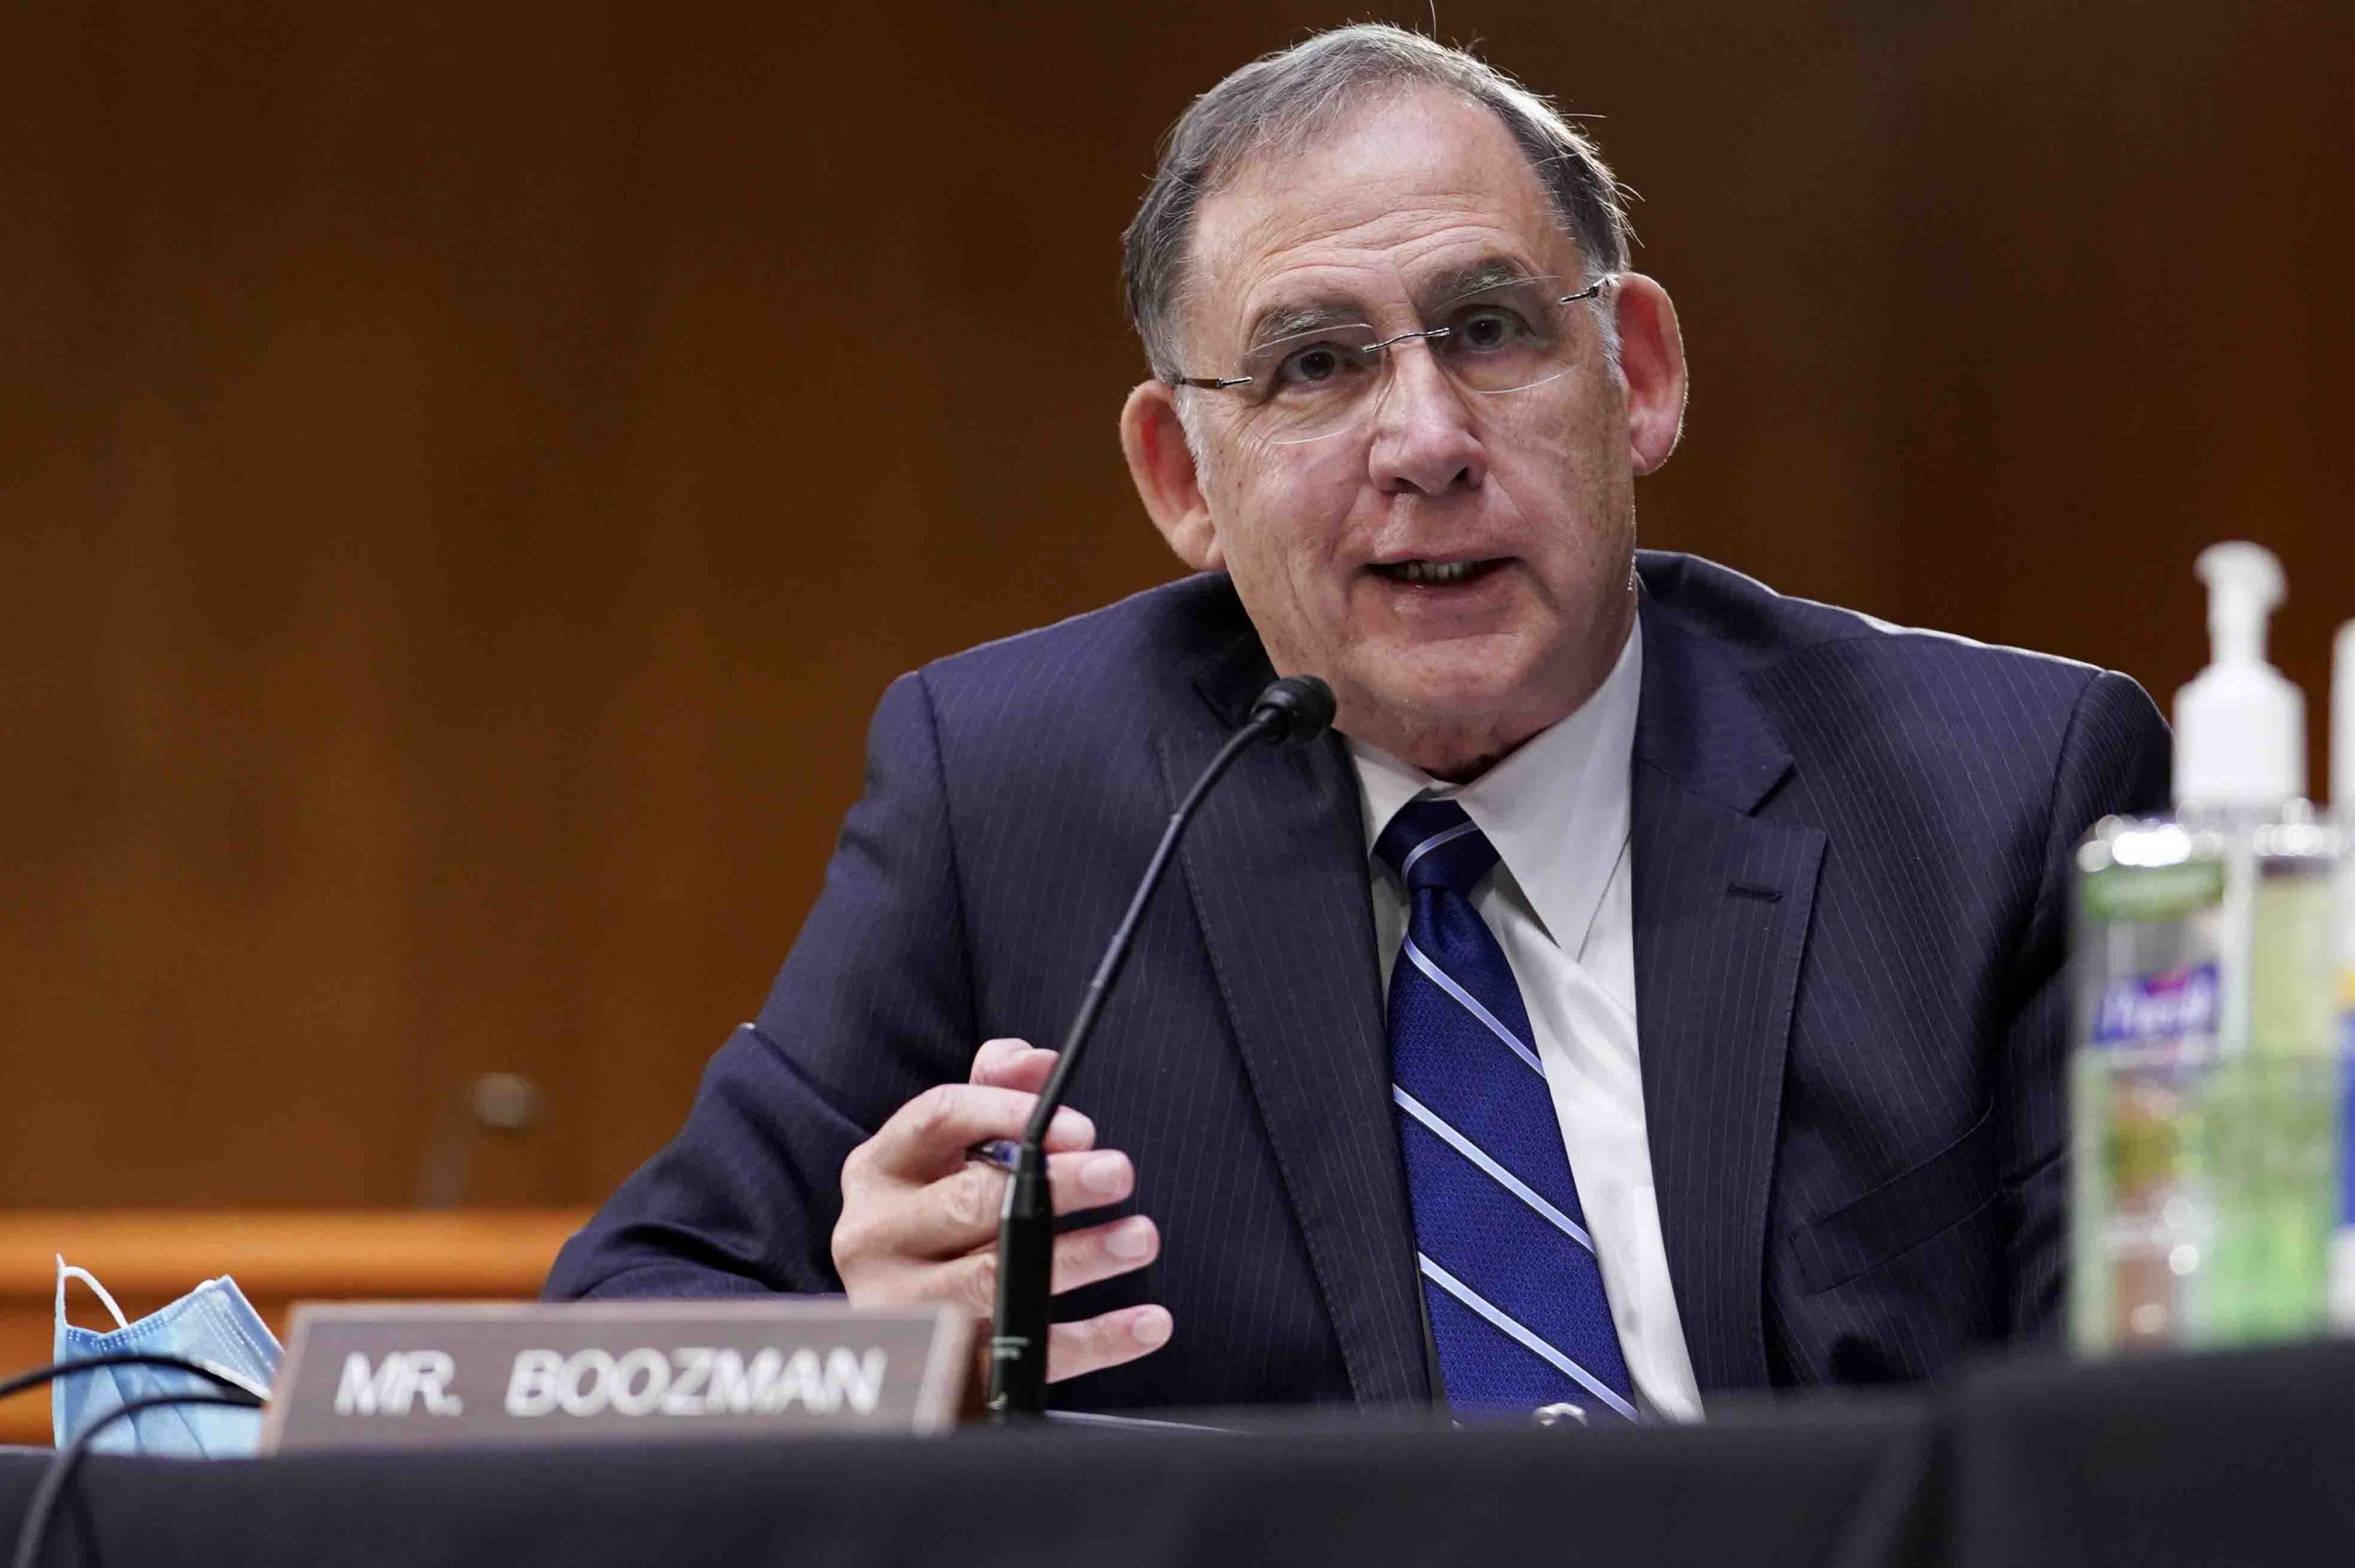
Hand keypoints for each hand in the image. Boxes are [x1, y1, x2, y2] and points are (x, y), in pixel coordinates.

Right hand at [831, 1038, 1171, 1381]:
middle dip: (1054, 1186)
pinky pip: (1029, 1354)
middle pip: (968, 1202)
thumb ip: (994, 1091)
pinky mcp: (944, 1371)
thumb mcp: (953, 1151)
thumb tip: (1038, 1061)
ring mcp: (903, 1307)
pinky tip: (1148, 1322)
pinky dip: (1096, 1341)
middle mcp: (874, 1236)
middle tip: (1120, 1173)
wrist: (906, 1332)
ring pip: (992, 1281)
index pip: (938, 1118)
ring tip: (1141, 1237)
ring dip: (1077, 1258)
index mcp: (879, 1168)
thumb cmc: (939, 1213)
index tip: (1081, 1126)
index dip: (1010, 1112)